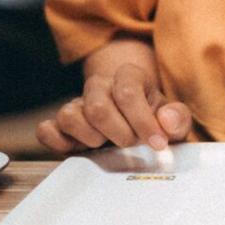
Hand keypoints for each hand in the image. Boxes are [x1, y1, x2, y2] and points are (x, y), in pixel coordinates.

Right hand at [36, 63, 191, 153]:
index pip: (127, 91)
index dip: (143, 121)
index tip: (157, 143)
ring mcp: (76, 105)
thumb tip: (165, 120)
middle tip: (131, 143)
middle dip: (119, 133)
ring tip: (107, 144)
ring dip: (92, 138)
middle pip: (98, 107)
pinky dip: (58, 142)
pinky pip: (46, 130)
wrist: (134, 120)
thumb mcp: (174, 119)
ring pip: (69, 116)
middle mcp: (99, 87)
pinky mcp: (59, 126)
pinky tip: (80, 148)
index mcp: (128, 77)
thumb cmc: (155, 119)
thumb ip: (178, 118)